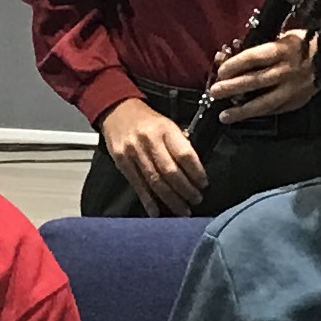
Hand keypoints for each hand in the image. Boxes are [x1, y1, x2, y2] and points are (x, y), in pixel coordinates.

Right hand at [99, 96, 207, 216]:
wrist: (117, 110)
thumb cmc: (147, 120)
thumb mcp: (168, 124)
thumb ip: (180, 144)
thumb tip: (194, 170)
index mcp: (165, 129)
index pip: (185, 154)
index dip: (196, 172)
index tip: (203, 184)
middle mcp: (149, 140)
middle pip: (170, 171)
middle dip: (186, 190)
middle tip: (196, 200)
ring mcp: (134, 152)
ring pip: (155, 181)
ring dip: (171, 199)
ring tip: (182, 210)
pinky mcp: (122, 162)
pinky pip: (137, 184)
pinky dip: (148, 200)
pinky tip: (157, 211)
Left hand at [205, 32, 317, 124]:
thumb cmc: (305, 42)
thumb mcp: (285, 36)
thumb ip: (263, 46)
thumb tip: (235, 53)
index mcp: (282, 50)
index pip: (253, 58)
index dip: (235, 65)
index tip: (221, 71)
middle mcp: (287, 70)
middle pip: (255, 81)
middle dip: (232, 88)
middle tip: (214, 92)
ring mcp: (292, 88)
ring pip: (264, 102)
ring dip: (242, 110)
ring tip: (224, 116)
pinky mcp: (297, 101)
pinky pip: (274, 109)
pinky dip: (258, 113)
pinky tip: (244, 116)